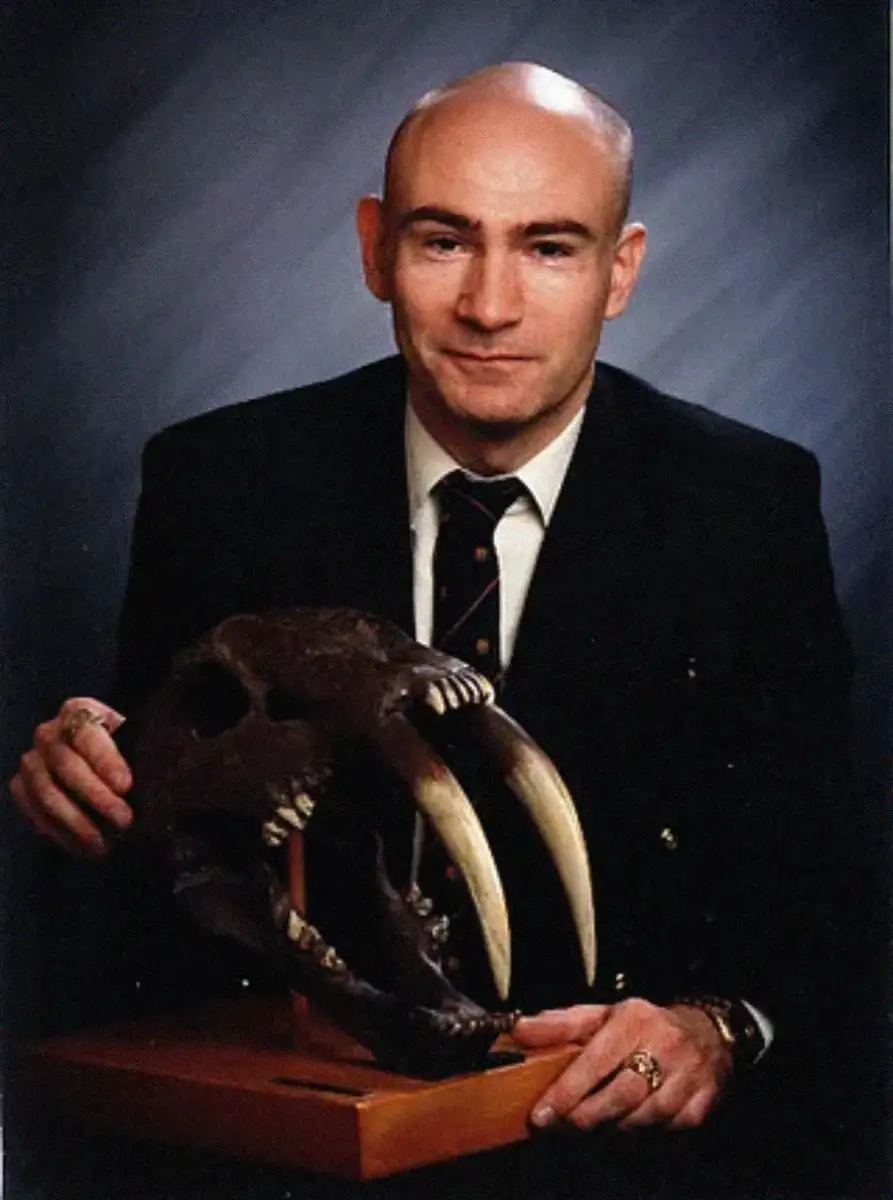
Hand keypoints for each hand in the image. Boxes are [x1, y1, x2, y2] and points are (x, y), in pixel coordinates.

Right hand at [10, 697, 133, 857]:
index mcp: (79, 710)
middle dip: (96, 795)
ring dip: (76, 820)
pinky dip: (60, 833)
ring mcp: (32, 760)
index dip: (105, 760)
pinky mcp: (21, 787)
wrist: (104, 764)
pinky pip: (34, 812)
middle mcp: (49, 732)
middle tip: (124, 819)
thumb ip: (149, 747)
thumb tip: (171, 768)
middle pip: (65, 763)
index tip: (126, 785)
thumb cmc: (128, 749)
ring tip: (104, 842)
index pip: (87, 732)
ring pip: (46, 791)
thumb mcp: (139, 739)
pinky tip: (86, 847)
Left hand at [513, 998, 732, 1132]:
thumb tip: (519, 1029)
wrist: (705, 1032)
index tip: (541, 1114)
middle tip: (560, 1126)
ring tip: (589, 1123)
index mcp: (634, 1019)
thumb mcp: (601, 1015)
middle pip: (621, 1094)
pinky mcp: (702, 1101)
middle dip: (586, 1116)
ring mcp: (687, 1075)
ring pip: (644, 1116)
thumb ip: (560, 1025)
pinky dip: (641, 1131)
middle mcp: (665, 1044)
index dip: (566, 1091)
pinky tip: (624, 1124)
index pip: (596, 1060)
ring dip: (611, 1127)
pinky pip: (666, 1128)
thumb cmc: (643, 1025)